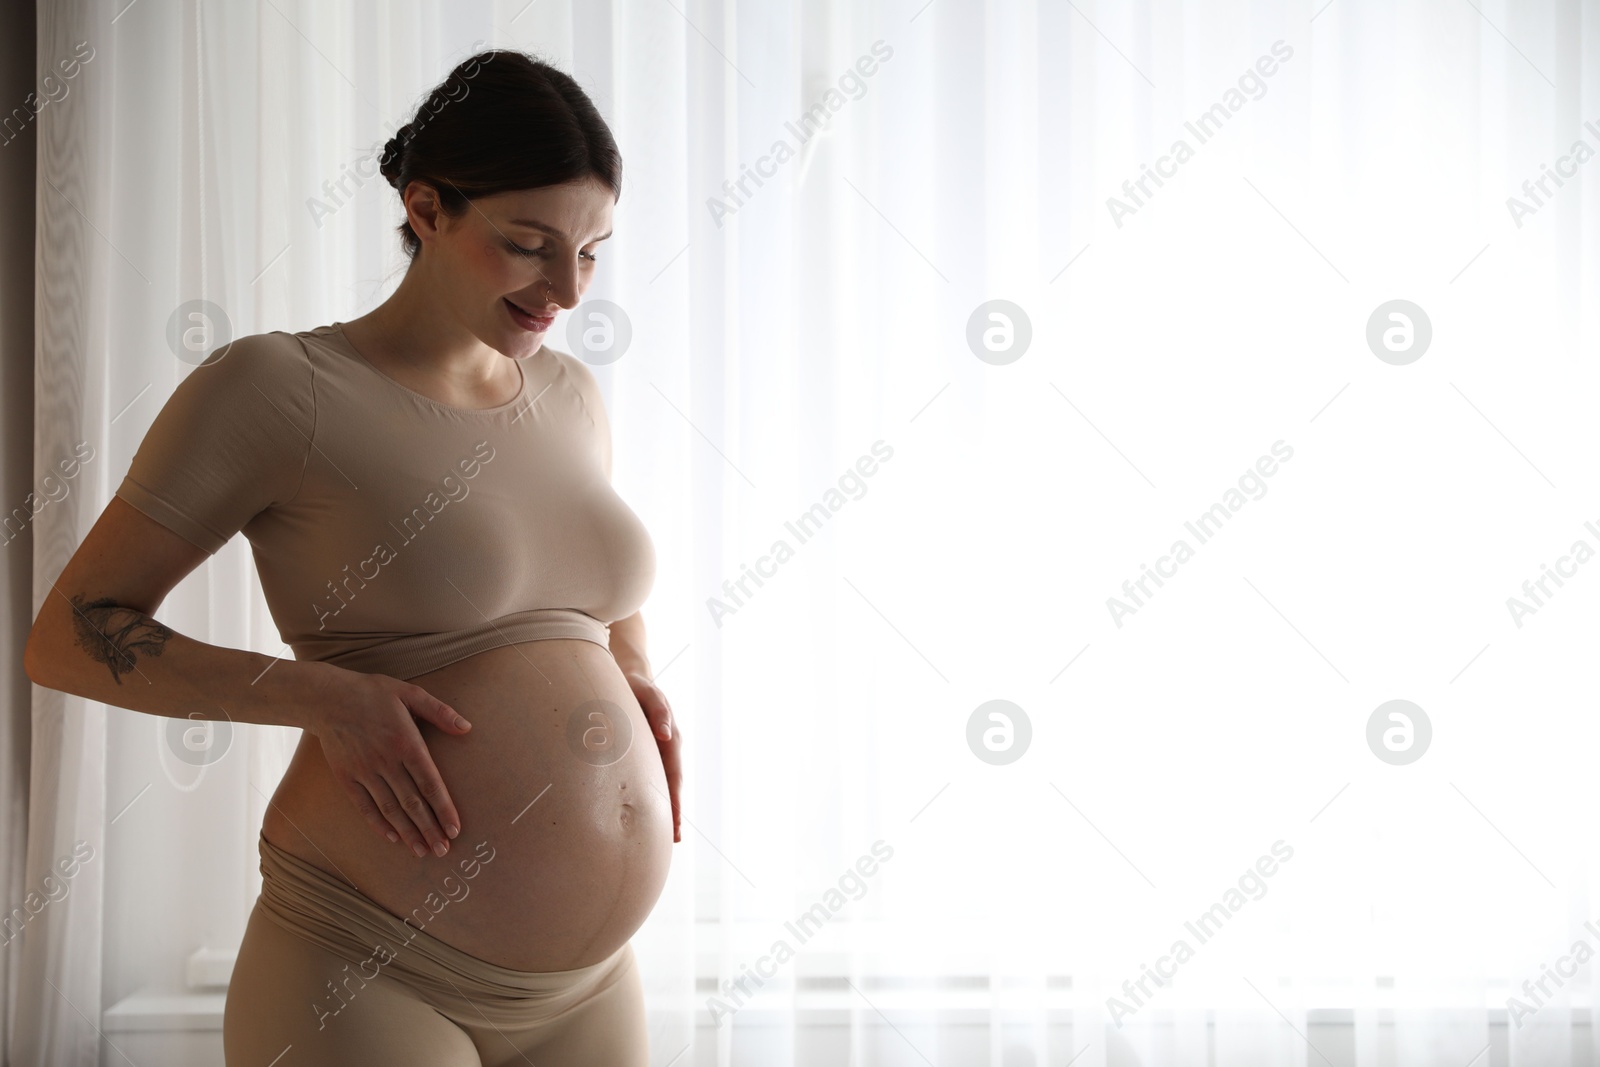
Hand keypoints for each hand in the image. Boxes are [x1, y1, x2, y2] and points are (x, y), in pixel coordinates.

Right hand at [304, 665, 472, 858]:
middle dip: (430, 829)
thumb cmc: (373, 694)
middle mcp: (387, 762)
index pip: (431, 784)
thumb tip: (467, 727)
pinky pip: (365, 806)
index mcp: (407, 743)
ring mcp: (365, 772)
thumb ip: (439, 712)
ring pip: (390, 809)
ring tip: (422, 851)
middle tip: (444, 851)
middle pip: (413, 803)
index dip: (444, 809)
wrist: (327, 698)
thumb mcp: (410, 693)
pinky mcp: (347, 777)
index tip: (455, 829)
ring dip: (408, 832)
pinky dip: (378, 824)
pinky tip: (392, 838)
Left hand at [625, 671, 681, 842]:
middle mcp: (668, 748)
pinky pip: (654, 777)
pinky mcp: (648, 752)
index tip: (675, 823)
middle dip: (674, 812)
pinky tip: (651, 809)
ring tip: (667, 833)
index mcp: (670, 739)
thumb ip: (659, 710)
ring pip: (664, 784)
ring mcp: (659, 751)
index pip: (673, 776)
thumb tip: (666, 734)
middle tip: (674, 838)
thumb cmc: (638, 686)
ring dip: (666, 807)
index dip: (675, 801)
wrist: (633, 677)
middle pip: (672, 786)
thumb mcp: (648, 692)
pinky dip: (655, 794)